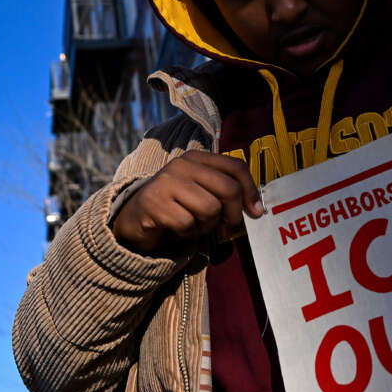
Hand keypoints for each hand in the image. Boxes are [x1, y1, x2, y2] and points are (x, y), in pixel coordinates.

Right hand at [112, 150, 262, 253]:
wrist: (135, 216)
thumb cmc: (176, 206)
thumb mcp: (201, 192)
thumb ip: (225, 192)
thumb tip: (256, 209)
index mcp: (197, 158)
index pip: (235, 167)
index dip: (251, 191)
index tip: (256, 212)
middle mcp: (182, 165)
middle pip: (228, 190)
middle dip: (233, 215)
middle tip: (227, 227)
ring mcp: (167, 182)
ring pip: (210, 209)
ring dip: (207, 226)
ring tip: (194, 224)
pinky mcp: (154, 202)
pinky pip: (188, 224)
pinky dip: (187, 234)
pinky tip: (177, 229)